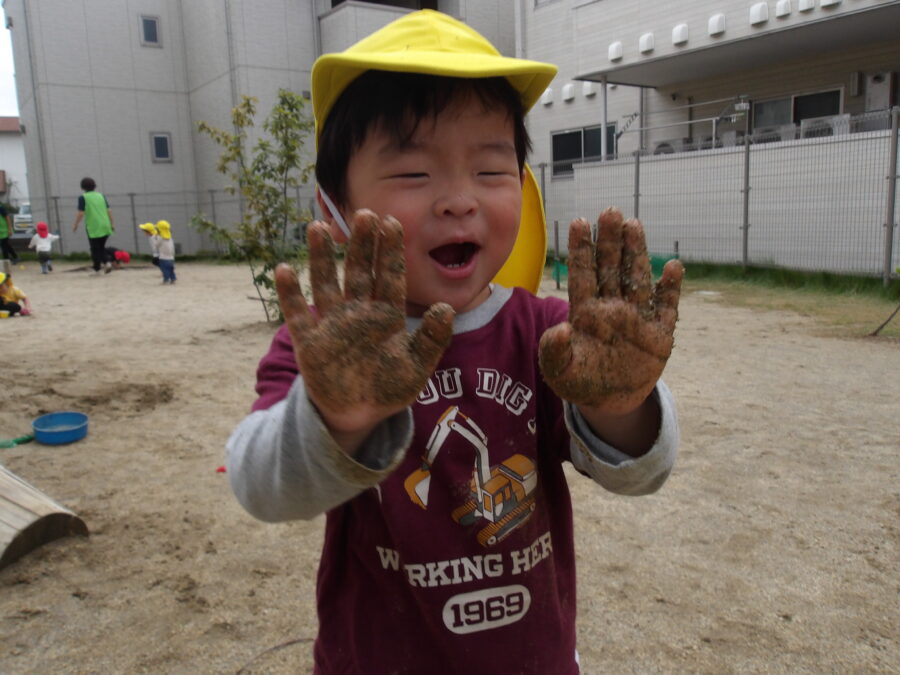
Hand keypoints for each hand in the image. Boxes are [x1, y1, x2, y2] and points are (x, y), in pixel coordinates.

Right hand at [275, 210, 454, 439]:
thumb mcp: (417, 368)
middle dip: (361, 244)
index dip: (389, 252)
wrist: (358, 415)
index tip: (391, 222)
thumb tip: (447, 308)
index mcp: (385, 317)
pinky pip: (298, 315)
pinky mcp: (310, 344)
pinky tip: (284, 270)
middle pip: (358, 272)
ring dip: (321, 258)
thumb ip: (432, 339)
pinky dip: (290, 295)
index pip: (388, 278)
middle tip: (364, 213)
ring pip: (326, 284)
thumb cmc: (388, 388)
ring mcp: (332, 326)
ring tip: (318, 227)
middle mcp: (357, 314)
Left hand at [539, 207, 683, 414]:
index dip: (581, 249)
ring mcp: (636, 318)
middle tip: (610, 211)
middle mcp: (611, 307)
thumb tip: (562, 328)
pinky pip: (666, 307)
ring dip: (636, 253)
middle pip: (610, 268)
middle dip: (610, 241)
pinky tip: (673, 266)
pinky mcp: (659, 334)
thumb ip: (555, 351)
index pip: (583, 275)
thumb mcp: (560, 371)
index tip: (578, 222)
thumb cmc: (579, 381)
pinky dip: (671, 288)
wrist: (608, 402)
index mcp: (585, 313)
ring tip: (634, 225)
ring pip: (636, 278)